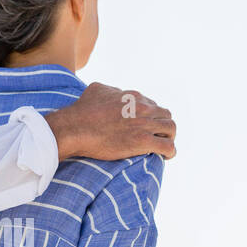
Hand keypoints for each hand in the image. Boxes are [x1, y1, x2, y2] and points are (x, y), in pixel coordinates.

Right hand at [44, 82, 175, 160]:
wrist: (76, 128)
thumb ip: (111, 90)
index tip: (146, 125)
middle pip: (165, 115)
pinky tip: (166, 156)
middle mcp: (143, 108)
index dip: (151, 116)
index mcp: (134, 97)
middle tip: (157, 136)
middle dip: (163, 125)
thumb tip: (115, 92)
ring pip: (171, 129)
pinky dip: (170, 152)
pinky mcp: (143, 141)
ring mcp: (144, 124)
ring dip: (169, 137)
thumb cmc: (82, 111)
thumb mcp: (97, 90)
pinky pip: (167, 146)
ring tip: (163, 146)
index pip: (152, 105)